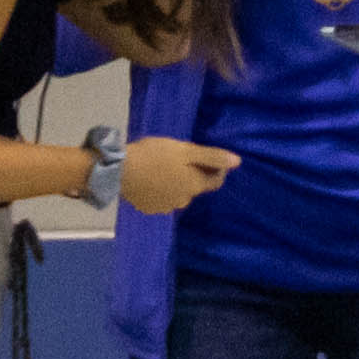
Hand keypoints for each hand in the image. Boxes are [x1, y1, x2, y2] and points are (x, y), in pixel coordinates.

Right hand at [116, 136, 237, 214]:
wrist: (120, 170)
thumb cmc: (155, 155)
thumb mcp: (186, 150)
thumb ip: (212, 156)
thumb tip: (238, 162)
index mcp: (194, 186)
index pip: (215, 181)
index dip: (216, 170)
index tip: (208, 158)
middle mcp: (183, 201)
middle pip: (194, 187)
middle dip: (191, 175)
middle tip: (178, 159)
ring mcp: (164, 207)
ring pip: (176, 194)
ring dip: (174, 184)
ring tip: (161, 168)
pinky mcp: (148, 209)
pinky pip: (159, 199)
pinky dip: (158, 191)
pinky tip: (149, 179)